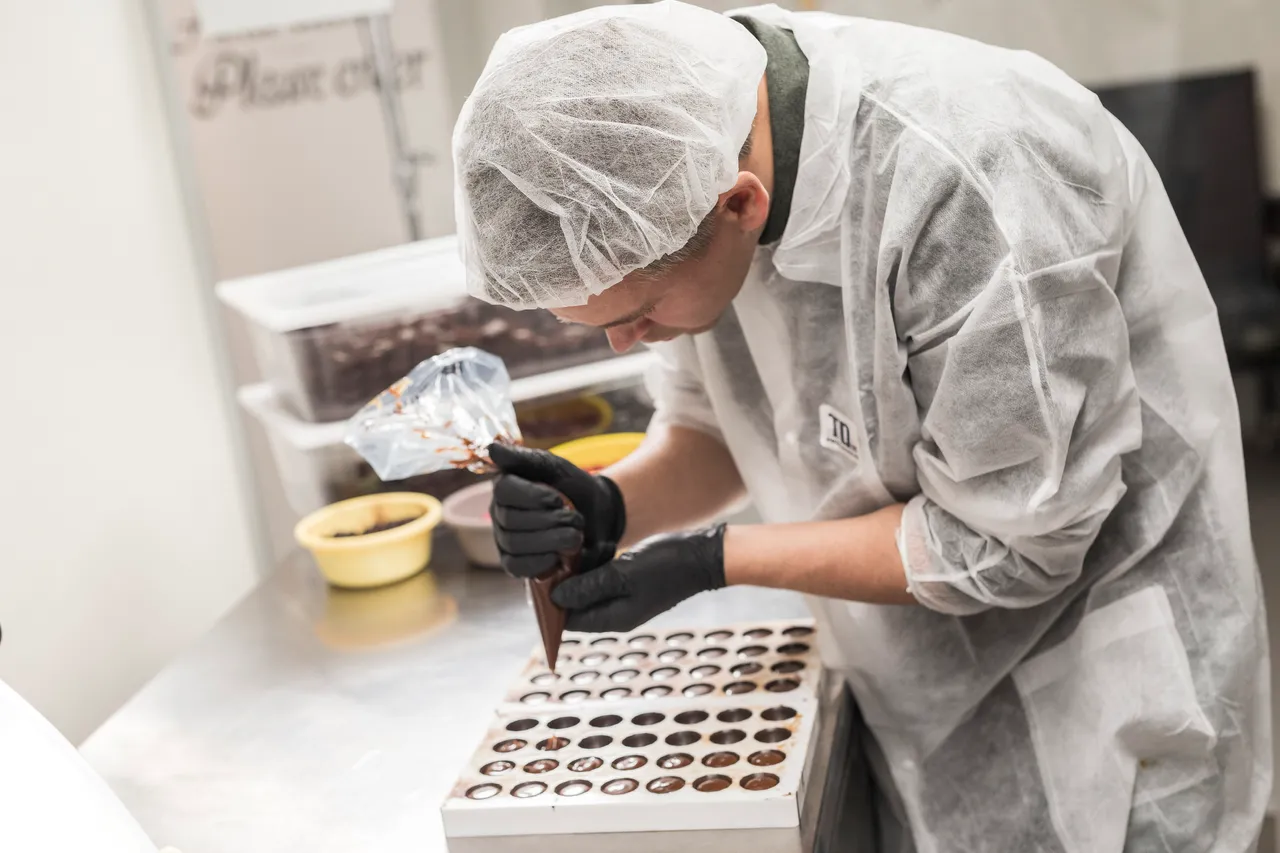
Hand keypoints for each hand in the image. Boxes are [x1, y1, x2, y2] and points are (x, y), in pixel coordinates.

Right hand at [488, 443, 626, 578]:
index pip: (504, 490)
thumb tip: (492, 449)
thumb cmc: (574, 487)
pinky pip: (516, 567)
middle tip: (575, 518)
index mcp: (506, 485)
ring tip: (575, 535)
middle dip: (549, 521)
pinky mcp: (513, 563)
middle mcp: (499, 512)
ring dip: (551, 540)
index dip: (533, 496)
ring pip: (515, 544)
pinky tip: (559, 556)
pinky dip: (540, 562)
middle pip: (511, 520)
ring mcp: (504, 539)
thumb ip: (525, 458)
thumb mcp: (556, 467)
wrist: (598, 515)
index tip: (558, 499)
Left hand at [551, 525, 726, 630]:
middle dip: (560, 587)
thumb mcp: (622, 573)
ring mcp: (622, 599)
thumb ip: (588, 586)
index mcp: (612, 619)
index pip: (567, 621)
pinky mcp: (628, 584)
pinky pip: (600, 581)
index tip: (540, 576)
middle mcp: (615, 614)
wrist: (702, 556)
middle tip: (552, 559)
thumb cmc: (666, 565)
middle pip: (574, 607)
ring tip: (566, 552)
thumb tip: (555, 598)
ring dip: (575, 575)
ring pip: (586, 592)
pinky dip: (590, 568)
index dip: (550, 602)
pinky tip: (585, 551)